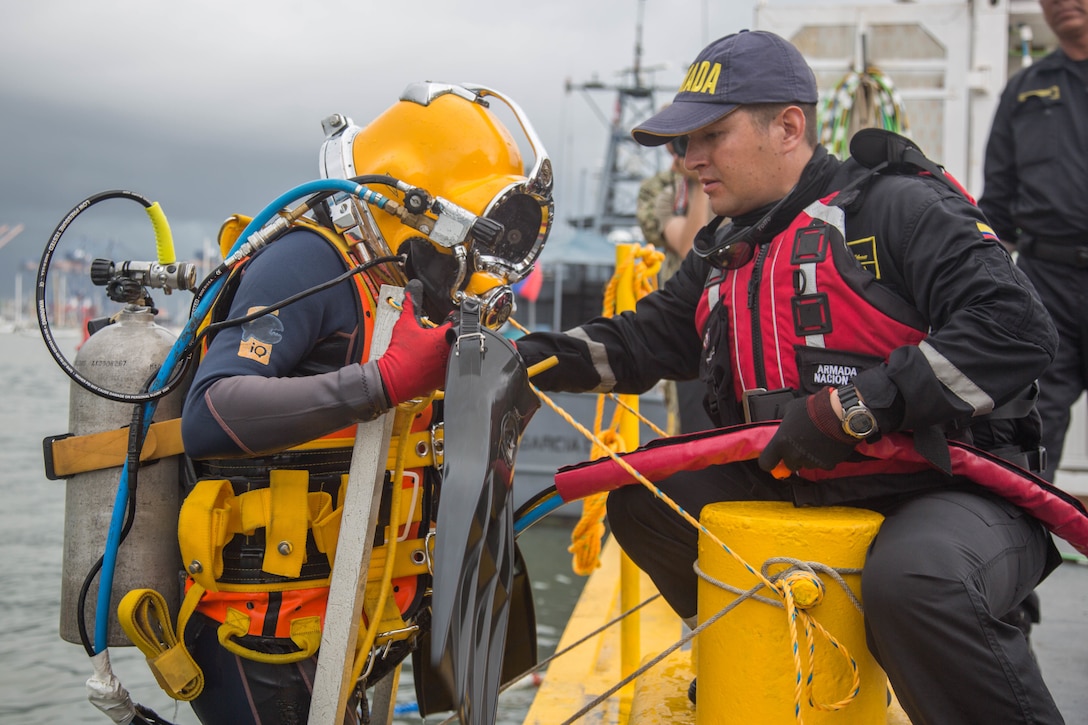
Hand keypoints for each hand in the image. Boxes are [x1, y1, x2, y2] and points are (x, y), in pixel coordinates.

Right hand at [376, 280, 451, 404]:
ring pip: (458, 352)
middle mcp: (451, 350)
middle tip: (442, 333)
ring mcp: (450, 365)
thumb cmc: (400, 354)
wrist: (395, 378)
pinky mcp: (446, 377)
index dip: (452, 317)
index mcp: (445, 336)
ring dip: (451, 348)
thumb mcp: (404, 324)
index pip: (457, 321)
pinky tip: (435, 360)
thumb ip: (410, 306)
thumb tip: (411, 292)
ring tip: (437, 348)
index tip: (448, 317)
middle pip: (460, 337)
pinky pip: (453, 367)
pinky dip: (447, 362)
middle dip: (453, 333)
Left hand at [758, 387, 858, 472]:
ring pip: (806, 465)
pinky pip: (822, 464)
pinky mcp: (826, 465)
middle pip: (789, 465)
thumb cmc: (813, 408)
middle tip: (801, 445)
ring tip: (816, 441)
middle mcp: (793, 455)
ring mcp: (810, 461)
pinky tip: (827, 445)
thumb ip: (783, 421)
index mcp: (780, 443)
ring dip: (809, 457)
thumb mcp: (790, 409)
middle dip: (793, 457)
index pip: (766, 463)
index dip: (769, 462)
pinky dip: (824, 458)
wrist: (838, 413)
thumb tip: (781, 424)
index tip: (774, 459)